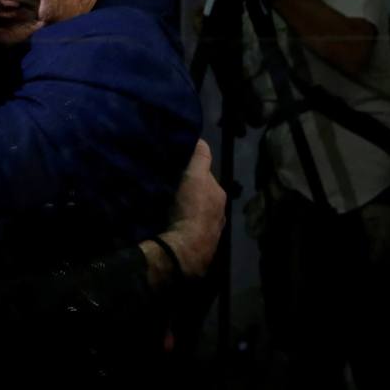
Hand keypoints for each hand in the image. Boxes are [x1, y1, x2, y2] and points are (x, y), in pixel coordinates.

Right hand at [161, 140, 225, 278]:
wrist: (185, 249)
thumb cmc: (191, 209)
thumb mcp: (194, 176)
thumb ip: (200, 158)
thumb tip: (202, 140)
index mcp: (219, 195)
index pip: (206, 176)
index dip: (194, 171)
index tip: (179, 169)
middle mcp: (220, 213)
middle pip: (203, 196)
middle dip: (191, 191)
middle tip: (171, 187)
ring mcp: (211, 232)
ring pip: (197, 214)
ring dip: (187, 209)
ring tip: (169, 206)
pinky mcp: (200, 247)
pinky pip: (190, 229)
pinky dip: (183, 225)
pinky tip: (172, 224)